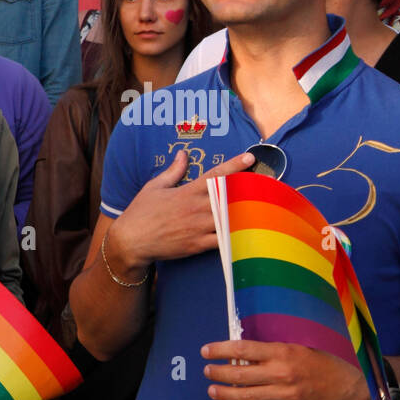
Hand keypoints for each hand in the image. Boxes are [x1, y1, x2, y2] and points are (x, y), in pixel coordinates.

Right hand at [105, 148, 254, 273]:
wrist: (132, 240)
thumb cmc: (141, 211)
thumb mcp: (155, 186)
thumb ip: (173, 171)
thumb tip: (183, 154)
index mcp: (187, 192)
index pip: (215, 175)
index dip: (234, 165)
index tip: (250, 157)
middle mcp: (196, 208)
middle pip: (230, 196)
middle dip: (249, 189)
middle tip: (267, 182)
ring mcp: (199, 228)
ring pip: (230, 219)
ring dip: (247, 212)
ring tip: (266, 207)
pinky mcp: (198, 245)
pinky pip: (223, 241)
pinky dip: (236, 236)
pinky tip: (250, 233)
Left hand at [202, 339, 370, 399]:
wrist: (345, 383)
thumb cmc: (318, 359)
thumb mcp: (293, 344)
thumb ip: (268, 350)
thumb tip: (239, 352)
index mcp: (281, 352)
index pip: (243, 349)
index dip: (220, 350)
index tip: (206, 351)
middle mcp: (281, 373)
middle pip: (241, 374)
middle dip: (218, 373)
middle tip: (207, 371)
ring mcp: (286, 395)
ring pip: (247, 396)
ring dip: (225, 394)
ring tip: (212, 390)